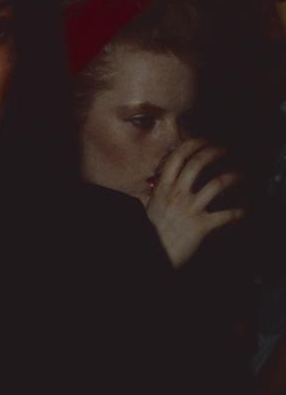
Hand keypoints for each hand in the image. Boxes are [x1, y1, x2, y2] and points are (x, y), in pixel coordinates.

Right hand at [143, 138, 244, 268]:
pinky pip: (227, 214)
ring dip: (233, 175)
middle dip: (214, 152)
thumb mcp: (149, 206)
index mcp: (162, 188)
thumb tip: (160, 179)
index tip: (203, 140)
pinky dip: (240, 211)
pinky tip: (245, 210)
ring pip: (217, 183)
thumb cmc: (151, 232)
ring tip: (241, 174)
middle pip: (198, 163)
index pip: (177, 158)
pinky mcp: (202, 226)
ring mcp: (190, 209)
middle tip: (225, 150)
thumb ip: (158, 191)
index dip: (192, 145)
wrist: (154, 254)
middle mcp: (176, 194)